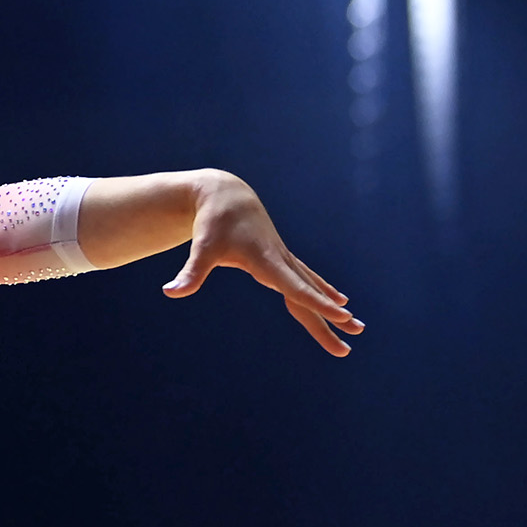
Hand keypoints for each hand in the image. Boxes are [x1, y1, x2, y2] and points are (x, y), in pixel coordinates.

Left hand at [163, 173, 362, 356]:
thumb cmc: (212, 223)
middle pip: (308, 293)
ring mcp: (284, 258)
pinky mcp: (281, 257)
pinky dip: (322, 292)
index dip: (319, 303)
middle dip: (330, 315)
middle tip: (356, 332)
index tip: (343, 315)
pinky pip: (306, 279)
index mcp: (266, 261)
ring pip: (311, 288)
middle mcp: (281, 260)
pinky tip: (338, 301)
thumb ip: (190, 273)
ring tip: (355, 327)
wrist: (225, 194)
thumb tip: (170, 292)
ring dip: (331, 307)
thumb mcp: (201, 248)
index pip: (296, 288)